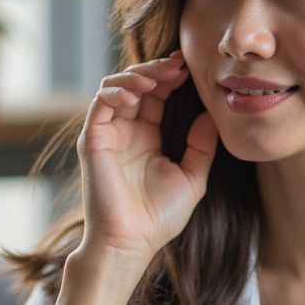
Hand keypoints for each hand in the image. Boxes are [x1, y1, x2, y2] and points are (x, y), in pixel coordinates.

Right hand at [76, 49, 217, 262]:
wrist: (132, 241)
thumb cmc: (159, 218)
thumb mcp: (192, 178)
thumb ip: (201, 146)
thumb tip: (211, 115)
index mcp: (148, 138)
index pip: (157, 96)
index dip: (170, 78)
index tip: (189, 67)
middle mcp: (126, 132)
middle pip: (137, 85)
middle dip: (156, 69)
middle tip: (177, 64)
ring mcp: (108, 134)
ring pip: (115, 87)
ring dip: (136, 74)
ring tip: (158, 76)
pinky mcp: (93, 139)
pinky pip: (100, 103)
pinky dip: (116, 91)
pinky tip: (137, 94)